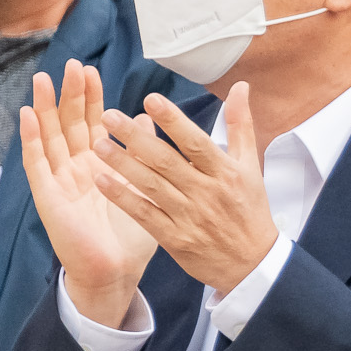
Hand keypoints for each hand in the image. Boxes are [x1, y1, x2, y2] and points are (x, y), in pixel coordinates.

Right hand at [19, 61, 156, 327]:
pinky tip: (27, 117)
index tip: (92, 69)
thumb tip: (147, 119)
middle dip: (69, 94)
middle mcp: (77, 168)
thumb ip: (142, 153)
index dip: (91, 97)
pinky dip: (31, 139)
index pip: (93, 122)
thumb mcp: (143, 187)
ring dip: (44, 108)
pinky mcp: (49, 196)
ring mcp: (60, 180)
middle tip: (71, 65)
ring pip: (49, 137)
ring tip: (42, 80)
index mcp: (101, 164)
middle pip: (69, 123)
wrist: (117, 271)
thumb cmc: (131, 234)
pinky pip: (36, 164)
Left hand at [92, 88, 280, 296]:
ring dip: (122, 164)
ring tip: (97, 143)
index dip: (174, 121)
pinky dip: (123, 197)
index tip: (150, 100)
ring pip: (151, 185)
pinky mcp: (175, 237)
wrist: (252, 263)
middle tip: (107, 116)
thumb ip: (241, 125)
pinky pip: (144, 214)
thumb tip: (240, 87)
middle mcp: (207, 192)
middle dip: (135, 138)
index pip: (196, 142)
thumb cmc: (250, 210)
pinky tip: (102, 180)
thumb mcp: (252, 166)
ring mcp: (189, 216)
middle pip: (167, 161)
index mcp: (227, 173)